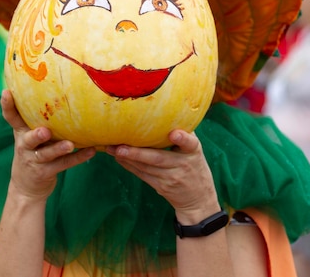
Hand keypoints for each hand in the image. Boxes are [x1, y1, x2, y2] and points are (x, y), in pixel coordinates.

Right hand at [1, 90, 95, 202]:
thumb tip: (58, 90)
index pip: (11, 118)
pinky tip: (91, 151)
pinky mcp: (45, 173)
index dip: (7, 106)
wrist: (26, 188)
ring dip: (59, 149)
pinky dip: (78, 158)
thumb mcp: (30, 136)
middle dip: (36, 135)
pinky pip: (63, 165)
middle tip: (45, 131)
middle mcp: (25, 146)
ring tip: (70, 144)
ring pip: (47, 154)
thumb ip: (38, 119)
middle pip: (28, 140)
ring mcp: (34, 161)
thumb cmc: (33, 152)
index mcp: (21, 133)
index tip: (6, 93)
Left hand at [105, 130, 219, 222]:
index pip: (190, 144)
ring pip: (145, 168)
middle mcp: (182, 165)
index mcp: (193, 152)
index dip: (182, 139)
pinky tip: (117, 157)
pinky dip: (129, 165)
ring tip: (111, 149)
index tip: (174, 134)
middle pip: (158, 159)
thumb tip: (165, 110)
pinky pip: (142, 175)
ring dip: (127, 158)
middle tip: (120, 147)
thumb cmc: (194, 165)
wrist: (198, 198)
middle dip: (137, 153)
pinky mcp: (161, 186)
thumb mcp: (195, 150)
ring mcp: (171, 178)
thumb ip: (184, 133)